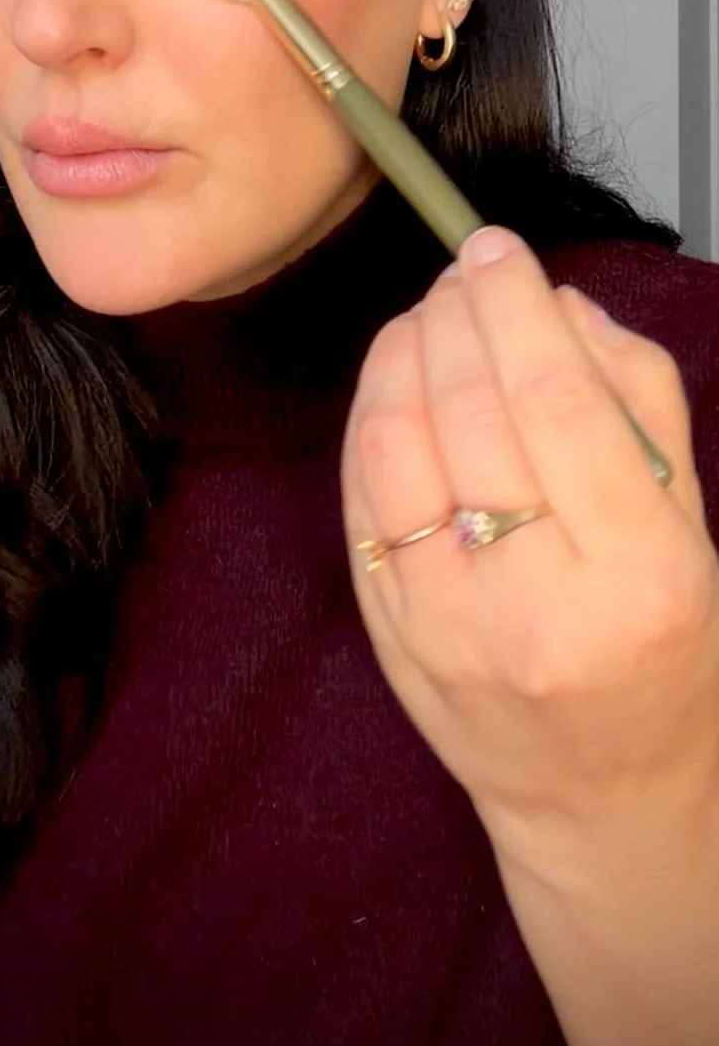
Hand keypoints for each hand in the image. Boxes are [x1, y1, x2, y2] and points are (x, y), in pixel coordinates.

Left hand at [341, 226, 718, 868]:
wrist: (600, 796)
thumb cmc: (662, 649)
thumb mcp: (690, 528)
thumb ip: (638, 403)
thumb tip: (556, 304)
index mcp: (639, 576)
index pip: (556, 404)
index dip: (514, 308)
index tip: (498, 249)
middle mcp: (536, 607)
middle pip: (468, 414)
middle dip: (455, 315)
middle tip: (463, 271)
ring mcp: (447, 629)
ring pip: (394, 449)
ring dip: (400, 355)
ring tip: (426, 317)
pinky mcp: (389, 637)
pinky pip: (360, 498)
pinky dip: (369, 418)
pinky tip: (393, 381)